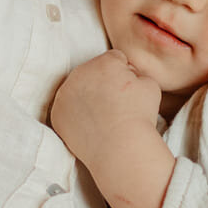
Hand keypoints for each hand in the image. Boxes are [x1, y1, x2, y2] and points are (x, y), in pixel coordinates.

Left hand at [51, 49, 160, 168]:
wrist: (120, 148)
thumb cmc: (139, 117)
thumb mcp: (150, 84)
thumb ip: (136, 71)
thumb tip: (127, 73)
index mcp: (104, 62)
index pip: (114, 59)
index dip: (125, 74)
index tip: (129, 92)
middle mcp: (80, 73)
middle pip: (93, 71)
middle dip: (103, 83)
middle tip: (115, 105)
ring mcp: (65, 93)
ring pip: (78, 89)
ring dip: (87, 97)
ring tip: (103, 116)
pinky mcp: (57, 113)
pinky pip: (67, 108)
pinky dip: (76, 115)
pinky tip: (90, 125)